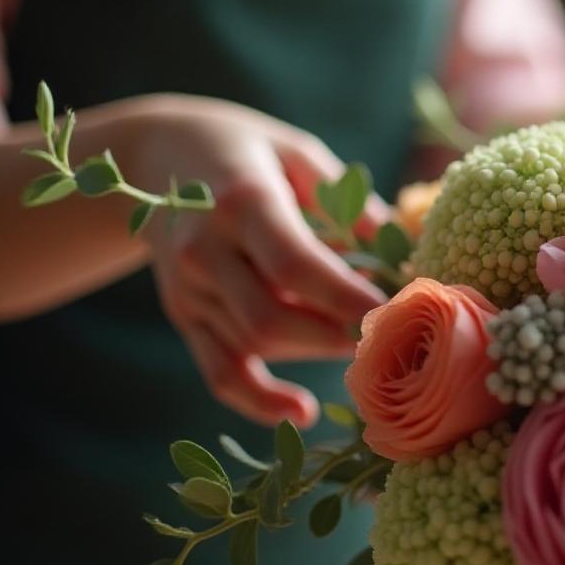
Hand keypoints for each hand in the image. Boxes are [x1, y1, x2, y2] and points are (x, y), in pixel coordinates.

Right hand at [109, 96, 387, 426]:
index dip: (345, 295)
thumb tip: (407, 251)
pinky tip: (300, 412)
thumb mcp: (301, 155)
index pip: (294, 264)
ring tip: (366, 347)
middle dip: (337, 335)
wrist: (156, 156)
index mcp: (242, 202)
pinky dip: (258, 400)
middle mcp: (205, 249)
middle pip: (272, 318)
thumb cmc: (249, 153)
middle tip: (391, 332)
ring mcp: (188, 288)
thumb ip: (351, 204)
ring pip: (253, 345)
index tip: (395, 307)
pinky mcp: (183, 315)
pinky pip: (218, 371)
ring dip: (315, 355)